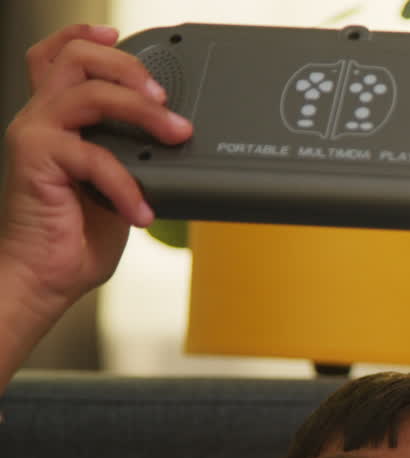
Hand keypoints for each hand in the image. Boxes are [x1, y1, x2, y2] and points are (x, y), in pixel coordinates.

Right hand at [0, 23, 191, 313]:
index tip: (124, 38)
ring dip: (142, 113)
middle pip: (78, 58)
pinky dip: (127, 184)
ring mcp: (36, 134)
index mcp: (60, 118)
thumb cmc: (80, 234)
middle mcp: (43, 118)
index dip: (88, 35)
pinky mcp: (35, 159)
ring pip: (90, 94)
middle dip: (130, 68)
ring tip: (176, 137)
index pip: (63, 57)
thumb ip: (137, 152)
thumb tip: (181, 140)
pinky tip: (143, 211)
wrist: (46, 276)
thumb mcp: (121, 182)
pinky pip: (93, 155)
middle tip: (167, 99)